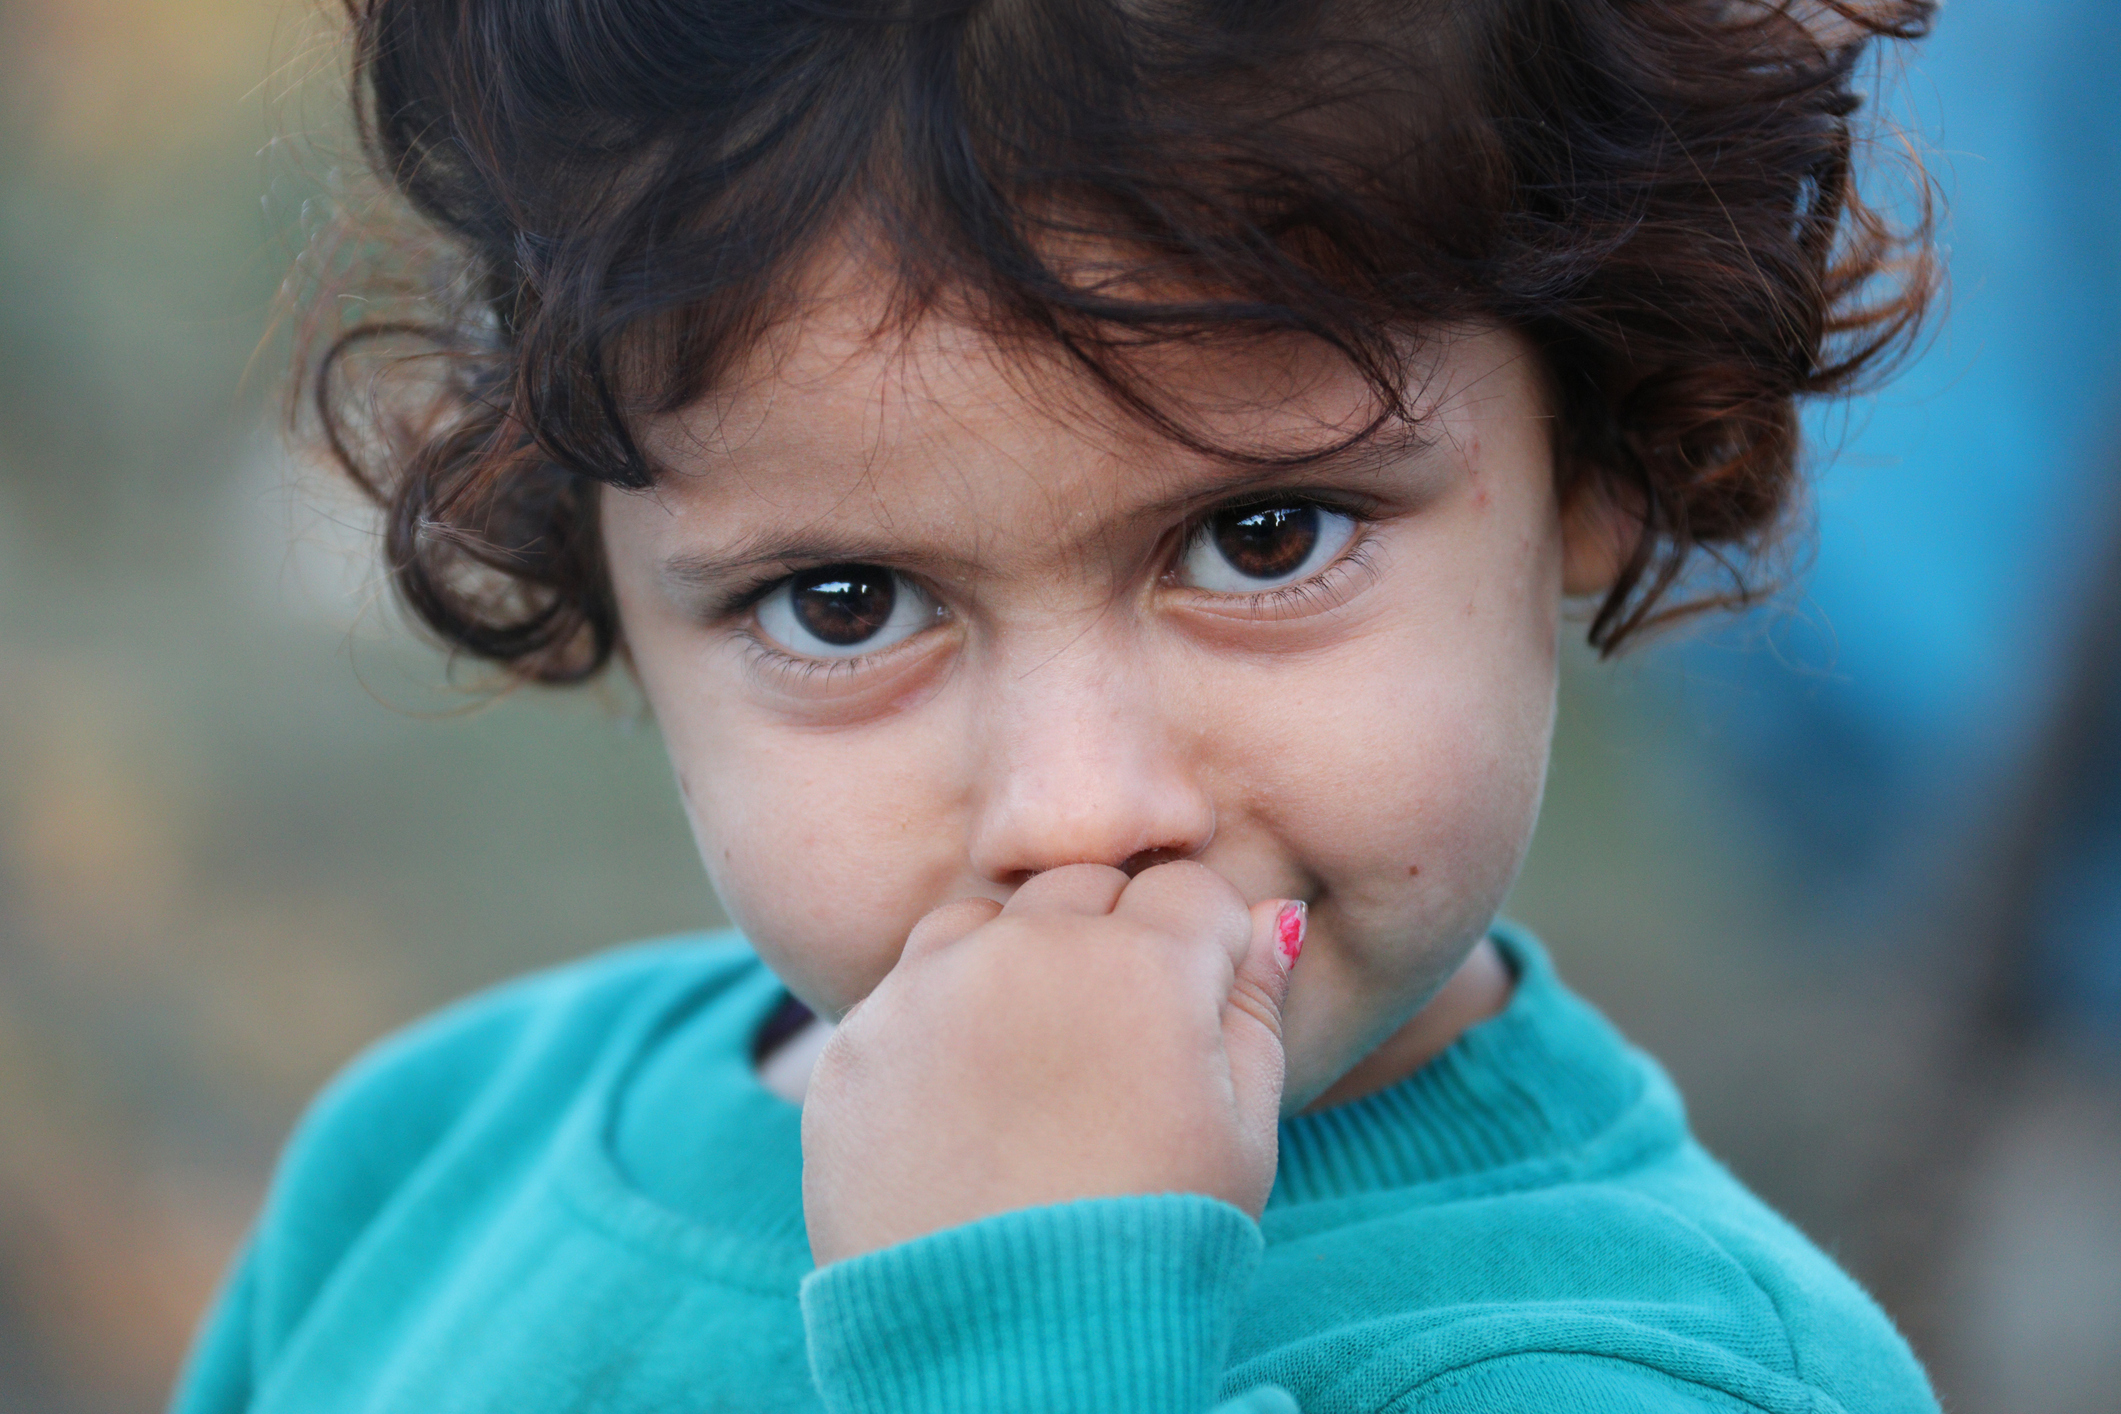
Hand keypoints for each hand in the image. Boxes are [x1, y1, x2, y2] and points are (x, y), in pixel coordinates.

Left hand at [801, 861, 1302, 1266]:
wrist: (1005, 1346)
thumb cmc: (1153, 1243)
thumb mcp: (1242, 1134)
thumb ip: (1258, 1007)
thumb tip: (1277, 916)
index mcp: (1142, 961)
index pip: (1192, 890)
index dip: (1207, 952)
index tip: (1197, 1020)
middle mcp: (1027, 947)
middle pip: (1086, 889)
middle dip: (1113, 942)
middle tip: (1118, 1050)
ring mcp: (928, 988)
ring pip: (986, 920)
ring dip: (1016, 961)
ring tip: (1035, 1067)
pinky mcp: (856, 1042)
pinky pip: (905, 989)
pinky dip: (940, 1021)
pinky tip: (966, 1105)